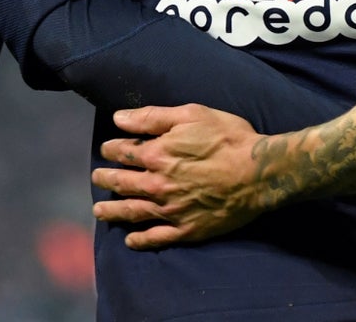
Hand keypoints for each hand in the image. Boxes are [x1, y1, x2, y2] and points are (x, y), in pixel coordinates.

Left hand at [91, 105, 271, 249]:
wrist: (258, 174)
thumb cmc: (229, 138)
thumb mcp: (192, 115)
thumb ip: (152, 117)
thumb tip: (118, 119)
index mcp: (156, 155)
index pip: (122, 152)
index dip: (111, 149)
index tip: (106, 149)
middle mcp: (156, 185)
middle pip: (121, 183)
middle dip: (105, 179)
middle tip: (97, 178)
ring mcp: (169, 210)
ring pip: (131, 212)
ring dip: (112, 211)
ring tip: (99, 211)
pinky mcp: (185, 229)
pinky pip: (156, 238)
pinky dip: (140, 240)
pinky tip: (131, 240)